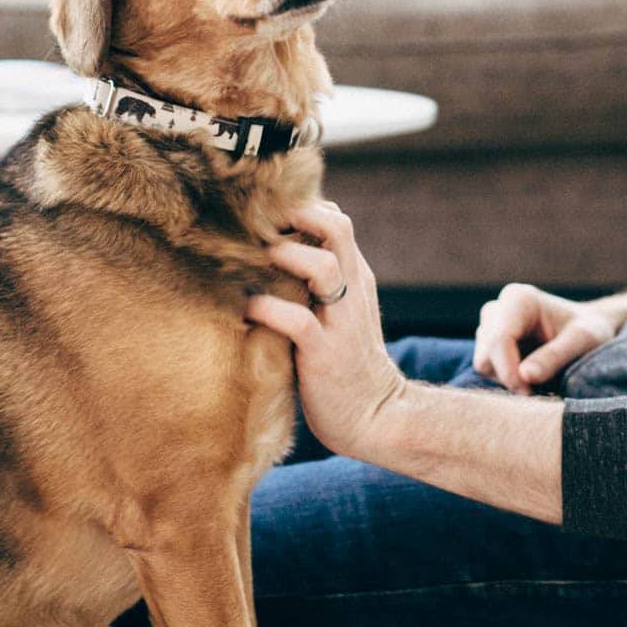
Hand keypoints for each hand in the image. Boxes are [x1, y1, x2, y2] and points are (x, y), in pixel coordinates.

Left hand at [244, 202, 404, 460]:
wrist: (378, 418)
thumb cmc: (347, 365)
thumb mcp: (341, 314)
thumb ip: (319, 286)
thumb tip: (272, 257)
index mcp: (355, 279)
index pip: (337, 221)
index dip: (302, 208)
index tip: (265, 216)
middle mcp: (352, 292)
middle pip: (338, 227)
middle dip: (297, 215)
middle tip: (259, 225)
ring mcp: (341, 322)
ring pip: (323, 266)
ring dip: (284, 257)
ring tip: (255, 264)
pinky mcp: (325, 354)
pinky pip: (298, 320)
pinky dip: (269, 308)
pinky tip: (249, 309)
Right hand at [473, 283, 620, 393]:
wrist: (590, 326)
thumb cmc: (590, 329)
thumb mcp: (583, 340)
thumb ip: (555, 356)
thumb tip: (525, 376)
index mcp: (519, 300)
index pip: (498, 340)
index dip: (509, 371)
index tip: (529, 393)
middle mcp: (498, 309)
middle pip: (486, 354)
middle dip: (508, 377)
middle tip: (536, 392)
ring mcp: (491, 326)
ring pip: (484, 363)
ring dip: (508, 378)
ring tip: (540, 378)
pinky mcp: (490, 343)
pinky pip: (489, 369)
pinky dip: (508, 378)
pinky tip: (531, 375)